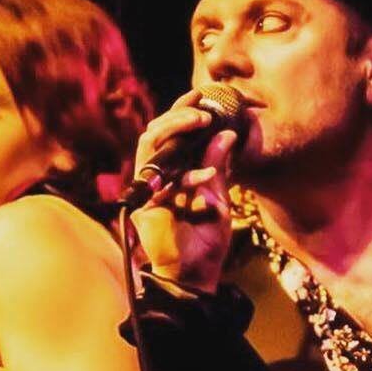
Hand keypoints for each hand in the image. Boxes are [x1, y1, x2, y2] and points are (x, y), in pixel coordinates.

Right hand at [131, 89, 235, 292]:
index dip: (182, 111)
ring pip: (148, 146)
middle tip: (202, 108)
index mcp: (173, 172)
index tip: (203, 96)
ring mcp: (148, 191)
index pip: (171, 135)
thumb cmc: (205, 239)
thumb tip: (227, 134)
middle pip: (154, 133)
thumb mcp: (218, 197)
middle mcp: (157, 177)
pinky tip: (208, 175)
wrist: (196, 274)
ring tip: (200, 120)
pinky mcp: (145, 207)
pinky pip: (161, 181)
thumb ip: (217, 166)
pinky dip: (187, 175)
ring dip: (173, 128)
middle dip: (177, 114)